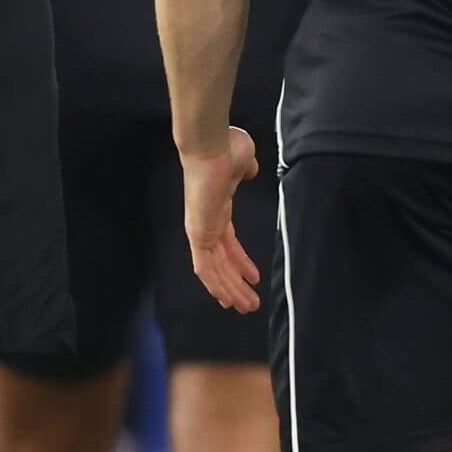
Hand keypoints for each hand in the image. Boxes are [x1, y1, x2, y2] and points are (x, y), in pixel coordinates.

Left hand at [181, 125, 262, 312]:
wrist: (211, 144)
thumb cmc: (226, 148)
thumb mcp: (244, 161)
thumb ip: (246, 170)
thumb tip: (250, 169)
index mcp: (217, 208)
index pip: (227, 243)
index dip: (240, 262)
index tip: (254, 278)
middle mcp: (206, 222)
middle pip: (220, 262)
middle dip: (235, 284)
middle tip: (249, 304)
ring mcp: (200, 229)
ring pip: (214, 270)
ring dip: (230, 290)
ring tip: (247, 307)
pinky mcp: (197, 233)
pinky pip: (205, 267)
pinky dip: (216, 284)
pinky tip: (227, 298)